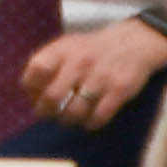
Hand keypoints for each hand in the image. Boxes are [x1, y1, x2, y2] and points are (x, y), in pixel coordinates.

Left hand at [15, 18, 166, 129]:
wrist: (135, 42)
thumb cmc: (93, 49)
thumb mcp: (67, 46)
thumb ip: (46, 64)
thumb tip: (31, 95)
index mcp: (63, 50)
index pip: (36, 71)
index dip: (32, 88)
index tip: (37, 94)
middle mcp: (80, 62)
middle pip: (52, 97)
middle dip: (47, 111)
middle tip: (51, 113)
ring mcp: (101, 77)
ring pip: (74, 111)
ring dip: (68, 120)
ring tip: (70, 118)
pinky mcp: (120, 90)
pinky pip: (99, 116)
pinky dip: (91, 124)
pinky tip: (90, 121)